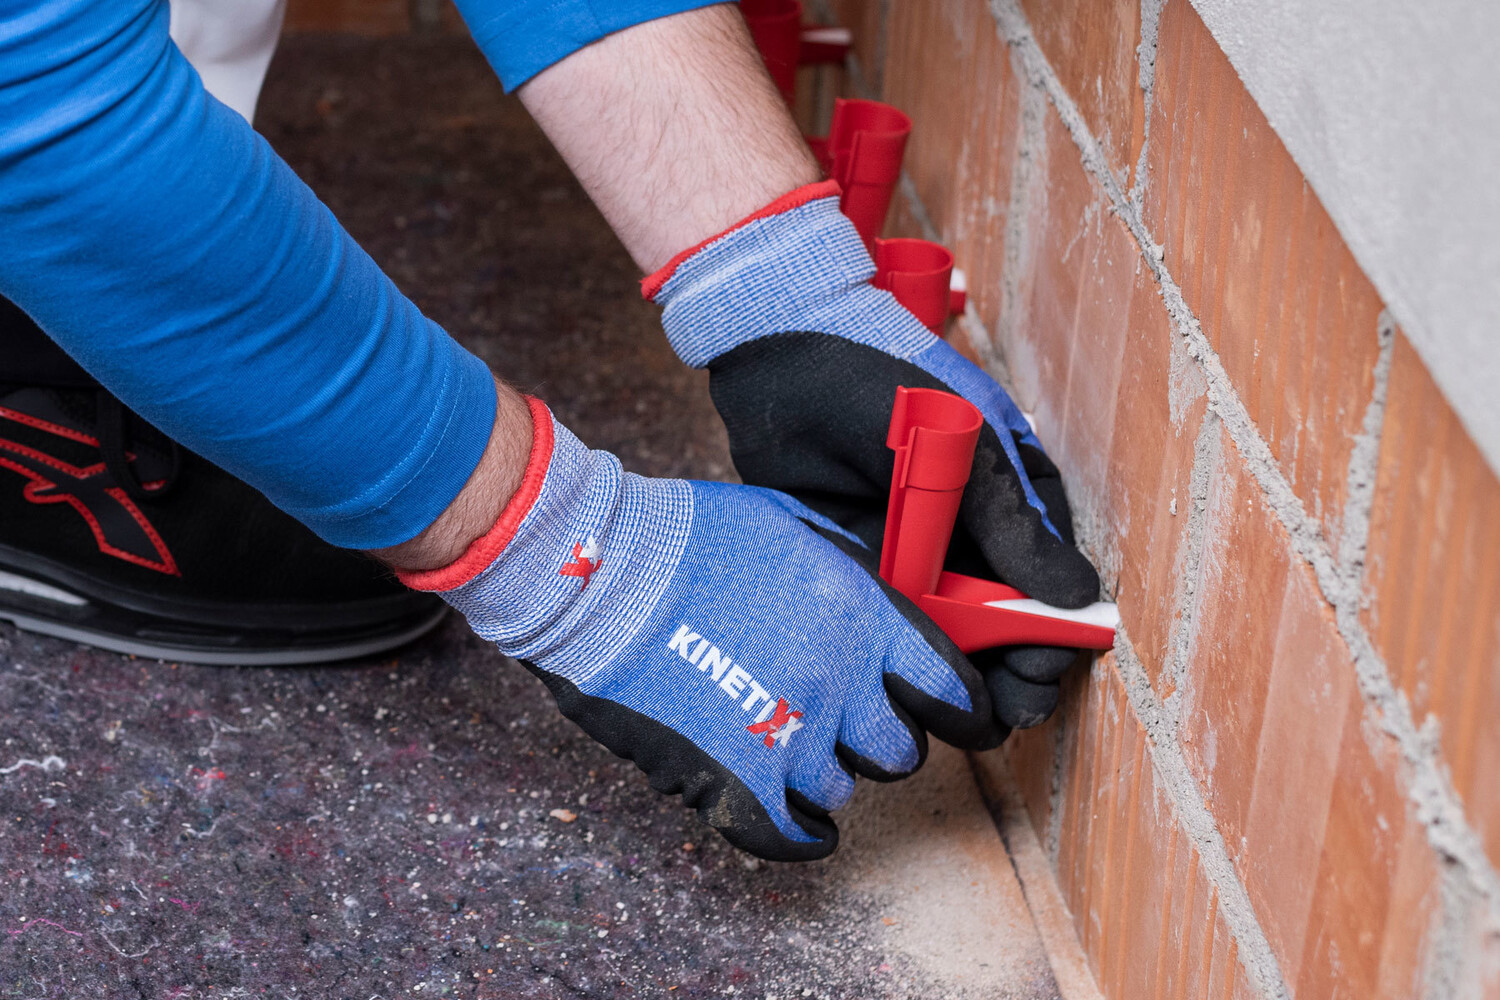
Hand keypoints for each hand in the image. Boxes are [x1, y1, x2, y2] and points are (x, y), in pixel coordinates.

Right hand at [400, 397, 999, 860]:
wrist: (599, 573)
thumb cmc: (684, 536)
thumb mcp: (791, 525)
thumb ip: (851, 572)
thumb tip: (885, 603)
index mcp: (862, 615)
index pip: (952, 690)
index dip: (964, 712)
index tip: (962, 721)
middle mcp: (840, 681)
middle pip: (900, 751)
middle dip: (879, 739)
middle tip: (845, 720)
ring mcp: (790, 737)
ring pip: (841, 790)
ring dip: (820, 772)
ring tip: (782, 742)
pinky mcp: (737, 781)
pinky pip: (794, 835)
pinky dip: (800, 833)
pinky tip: (797, 820)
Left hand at [646, 184, 1101, 729]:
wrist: (776, 346)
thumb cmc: (879, 373)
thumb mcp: (960, 439)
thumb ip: (1011, 520)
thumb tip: (1078, 602)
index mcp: (1014, 497)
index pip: (1051, 590)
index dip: (1049, 644)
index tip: (1032, 685)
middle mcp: (971, 532)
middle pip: (1001, 627)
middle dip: (1000, 675)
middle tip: (982, 715)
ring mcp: (915, 550)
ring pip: (944, 635)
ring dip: (945, 674)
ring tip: (932, 706)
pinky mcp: (861, 561)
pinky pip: (889, 620)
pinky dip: (895, 650)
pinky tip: (885, 678)